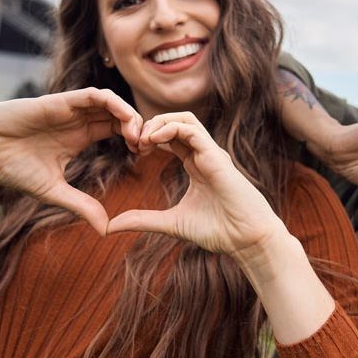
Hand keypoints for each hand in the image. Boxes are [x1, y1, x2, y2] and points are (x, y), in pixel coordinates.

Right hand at [0, 88, 141, 234]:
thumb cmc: (13, 168)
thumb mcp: (55, 191)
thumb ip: (81, 205)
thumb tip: (105, 230)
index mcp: (82, 135)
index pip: (119, 128)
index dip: (136, 137)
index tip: (145, 155)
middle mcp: (80, 119)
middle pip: (121, 114)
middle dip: (139, 126)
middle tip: (148, 146)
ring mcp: (72, 109)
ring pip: (112, 102)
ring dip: (131, 116)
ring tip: (138, 138)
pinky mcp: (61, 101)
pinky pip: (95, 95)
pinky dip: (115, 104)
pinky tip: (125, 121)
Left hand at [107, 112, 287, 258]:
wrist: (246, 239)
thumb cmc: (218, 231)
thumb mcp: (171, 223)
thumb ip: (143, 220)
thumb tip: (111, 225)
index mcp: (196, 165)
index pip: (170, 138)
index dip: (148, 138)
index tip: (132, 151)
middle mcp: (204, 154)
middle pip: (175, 122)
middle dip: (150, 126)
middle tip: (132, 142)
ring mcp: (211, 153)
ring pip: (184, 119)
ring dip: (158, 122)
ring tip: (141, 139)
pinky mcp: (215, 155)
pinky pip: (191, 128)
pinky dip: (169, 128)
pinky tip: (153, 141)